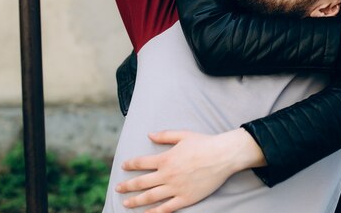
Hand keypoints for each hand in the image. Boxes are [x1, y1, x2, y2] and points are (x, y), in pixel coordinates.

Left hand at [117, 129, 264, 212]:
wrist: (222, 156)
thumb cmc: (204, 143)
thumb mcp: (183, 135)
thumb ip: (165, 135)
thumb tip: (149, 135)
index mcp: (165, 159)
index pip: (141, 163)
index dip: (130, 164)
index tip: (123, 166)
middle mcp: (167, 175)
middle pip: (141, 183)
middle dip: (127, 186)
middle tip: (118, 188)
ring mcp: (176, 188)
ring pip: (150, 197)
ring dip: (136, 201)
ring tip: (126, 203)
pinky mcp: (185, 198)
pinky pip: (166, 208)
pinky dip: (154, 212)